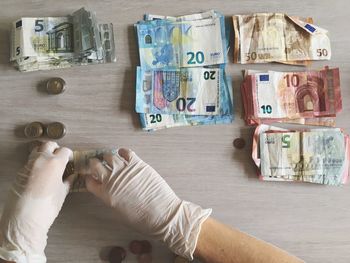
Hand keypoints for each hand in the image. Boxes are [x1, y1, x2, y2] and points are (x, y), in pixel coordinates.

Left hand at [0, 141, 72, 262]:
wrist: (25, 219)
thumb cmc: (46, 207)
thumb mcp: (62, 193)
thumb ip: (67, 181)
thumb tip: (71, 177)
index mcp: (55, 163)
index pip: (64, 150)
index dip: (69, 154)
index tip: (70, 159)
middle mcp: (41, 160)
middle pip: (49, 144)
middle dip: (55, 148)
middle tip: (60, 156)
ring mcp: (28, 165)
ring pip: (37, 151)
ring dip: (44, 154)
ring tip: (50, 163)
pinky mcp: (20, 172)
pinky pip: (30, 162)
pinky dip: (36, 163)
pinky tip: (41, 173)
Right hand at [85, 148, 210, 259]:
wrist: (161, 213)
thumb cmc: (141, 219)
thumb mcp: (118, 212)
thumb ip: (110, 198)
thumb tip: (109, 190)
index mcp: (105, 194)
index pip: (90, 182)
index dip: (89, 178)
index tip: (91, 176)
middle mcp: (112, 180)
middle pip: (96, 165)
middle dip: (94, 164)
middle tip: (97, 163)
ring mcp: (125, 170)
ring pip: (110, 156)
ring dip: (108, 157)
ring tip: (110, 158)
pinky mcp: (138, 164)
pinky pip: (127, 152)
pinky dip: (122, 151)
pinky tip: (122, 153)